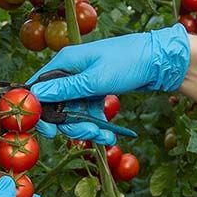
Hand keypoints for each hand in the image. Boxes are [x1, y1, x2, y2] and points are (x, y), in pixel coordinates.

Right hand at [28, 25, 190, 143]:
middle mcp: (70, 72)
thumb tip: (35, 95)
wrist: (161, 60)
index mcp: (65, 62)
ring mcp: (82, 82)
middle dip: (71, 125)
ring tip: (105, 136)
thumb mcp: (95, 80)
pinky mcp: (94, 90)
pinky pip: (86, 112)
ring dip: (86, 128)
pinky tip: (109, 133)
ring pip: (72, 113)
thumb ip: (64, 90)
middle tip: (87, 135)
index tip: (49, 131)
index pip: (38, 89)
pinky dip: (96, 124)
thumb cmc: (128, 62)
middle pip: (56, 107)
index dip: (39, 112)